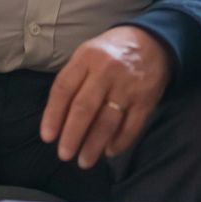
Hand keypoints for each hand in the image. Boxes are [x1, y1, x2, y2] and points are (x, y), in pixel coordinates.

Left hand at [41, 26, 172, 168]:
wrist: (152, 40)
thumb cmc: (111, 52)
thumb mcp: (87, 54)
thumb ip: (73, 79)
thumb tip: (57, 118)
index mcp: (87, 57)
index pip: (64, 89)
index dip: (53, 115)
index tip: (48, 137)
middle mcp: (106, 71)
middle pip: (84, 108)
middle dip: (72, 135)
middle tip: (64, 155)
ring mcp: (128, 85)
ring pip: (107, 121)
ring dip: (94, 145)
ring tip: (84, 161)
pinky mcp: (146, 98)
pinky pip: (131, 126)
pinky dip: (120, 142)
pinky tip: (110, 152)